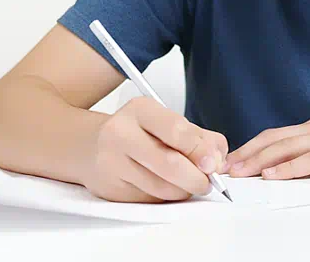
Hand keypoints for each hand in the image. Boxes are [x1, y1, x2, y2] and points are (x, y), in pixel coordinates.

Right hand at [80, 96, 227, 202]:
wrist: (92, 146)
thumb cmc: (137, 133)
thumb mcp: (167, 122)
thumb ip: (199, 137)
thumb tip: (217, 162)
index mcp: (139, 110)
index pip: (177, 131)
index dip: (201, 151)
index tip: (213, 165)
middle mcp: (120, 133)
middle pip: (170, 164)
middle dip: (197, 179)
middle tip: (206, 182)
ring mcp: (111, 162)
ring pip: (162, 188)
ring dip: (183, 191)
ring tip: (185, 183)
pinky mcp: (110, 188)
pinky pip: (150, 200)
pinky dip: (164, 198)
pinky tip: (161, 185)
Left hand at [223, 112, 309, 179]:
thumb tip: (300, 173)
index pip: (275, 135)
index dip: (250, 147)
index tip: (231, 160)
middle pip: (272, 139)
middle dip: (245, 154)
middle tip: (223, 167)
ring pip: (285, 148)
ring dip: (259, 161)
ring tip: (238, 172)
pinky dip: (288, 167)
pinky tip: (274, 174)